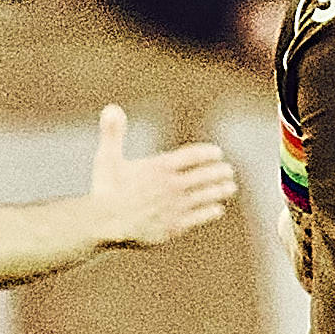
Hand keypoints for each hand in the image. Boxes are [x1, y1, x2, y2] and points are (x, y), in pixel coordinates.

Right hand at [88, 104, 236, 245]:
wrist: (104, 225)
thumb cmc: (105, 190)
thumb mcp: (107, 157)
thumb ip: (113, 132)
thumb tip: (112, 107)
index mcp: (160, 167)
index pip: (193, 155)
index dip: (208, 153)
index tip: (217, 152)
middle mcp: (172, 186)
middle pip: (204, 175)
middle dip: (219, 171)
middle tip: (228, 170)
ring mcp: (175, 207)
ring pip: (206, 196)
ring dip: (220, 190)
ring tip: (230, 187)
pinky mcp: (174, 226)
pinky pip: (199, 217)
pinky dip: (210, 212)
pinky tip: (217, 209)